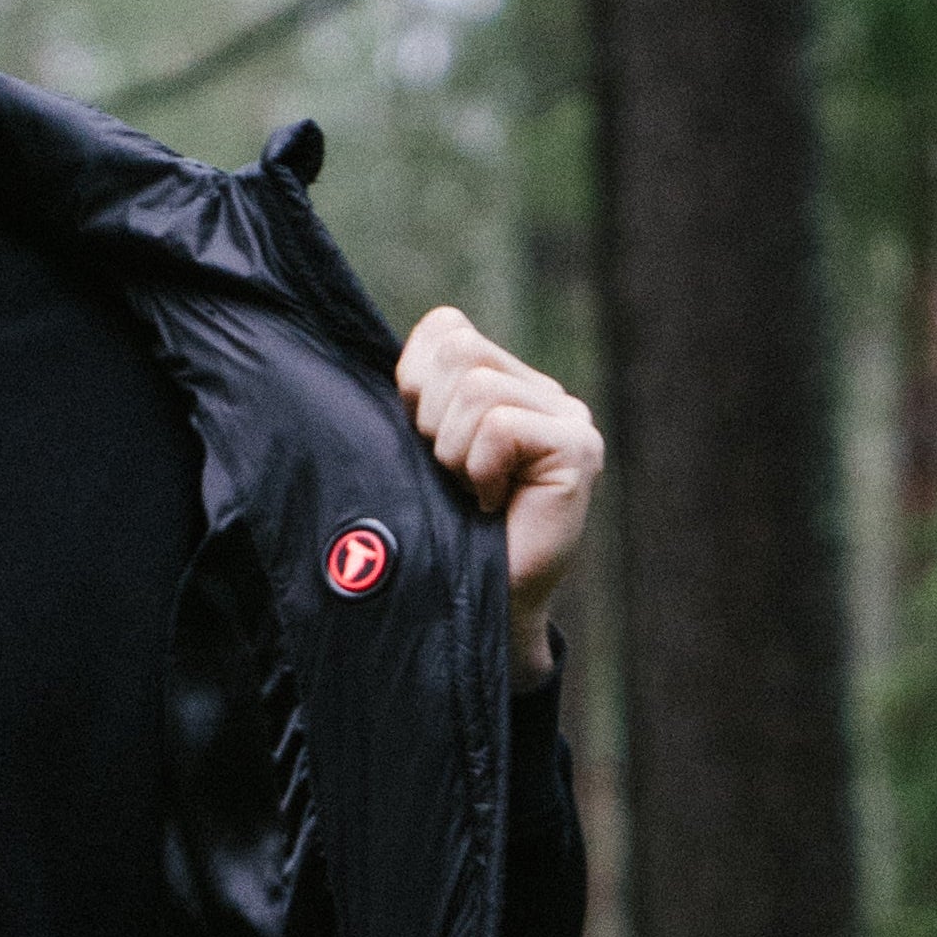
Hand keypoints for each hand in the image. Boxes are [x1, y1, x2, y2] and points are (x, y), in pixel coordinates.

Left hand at [396, 307, 600, 688]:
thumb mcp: (410, 452)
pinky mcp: (579, 448)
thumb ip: (411, 395)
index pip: (446, 329)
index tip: (420, 445)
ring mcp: (569, 417)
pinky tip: (494, 503)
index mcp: (504, 381)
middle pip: (460, 349)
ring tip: (471, 493)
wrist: (471, 607)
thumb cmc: (434, 534)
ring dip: (453, 452)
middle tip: (449, 476)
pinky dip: (480, 469)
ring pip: (477, 387)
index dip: (412, 383)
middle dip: (431, 420)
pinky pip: (500, 427)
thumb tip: (357, 349)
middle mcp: (543, 392)